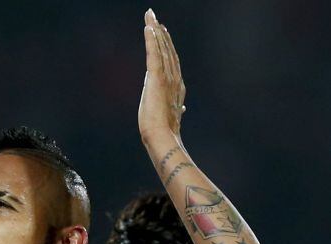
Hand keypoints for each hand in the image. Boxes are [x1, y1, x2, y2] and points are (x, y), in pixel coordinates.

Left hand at [138, 9, 184, 141]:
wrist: (162, 137)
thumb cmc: (164, 130)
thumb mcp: (170, 115)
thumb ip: (176, 108)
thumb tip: (182, 108)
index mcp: (176, 86)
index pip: (171, 60)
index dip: (167, 45)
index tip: (162, 32)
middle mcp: (174, 78)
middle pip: (167, 50)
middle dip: (161, 32)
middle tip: (154, 17)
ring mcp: (166, 77)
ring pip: (161, 49)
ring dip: (155, 31)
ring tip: (150, 17)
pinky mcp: (157, 79)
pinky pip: (154, 54)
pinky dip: (152, 40)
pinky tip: (149, 28)